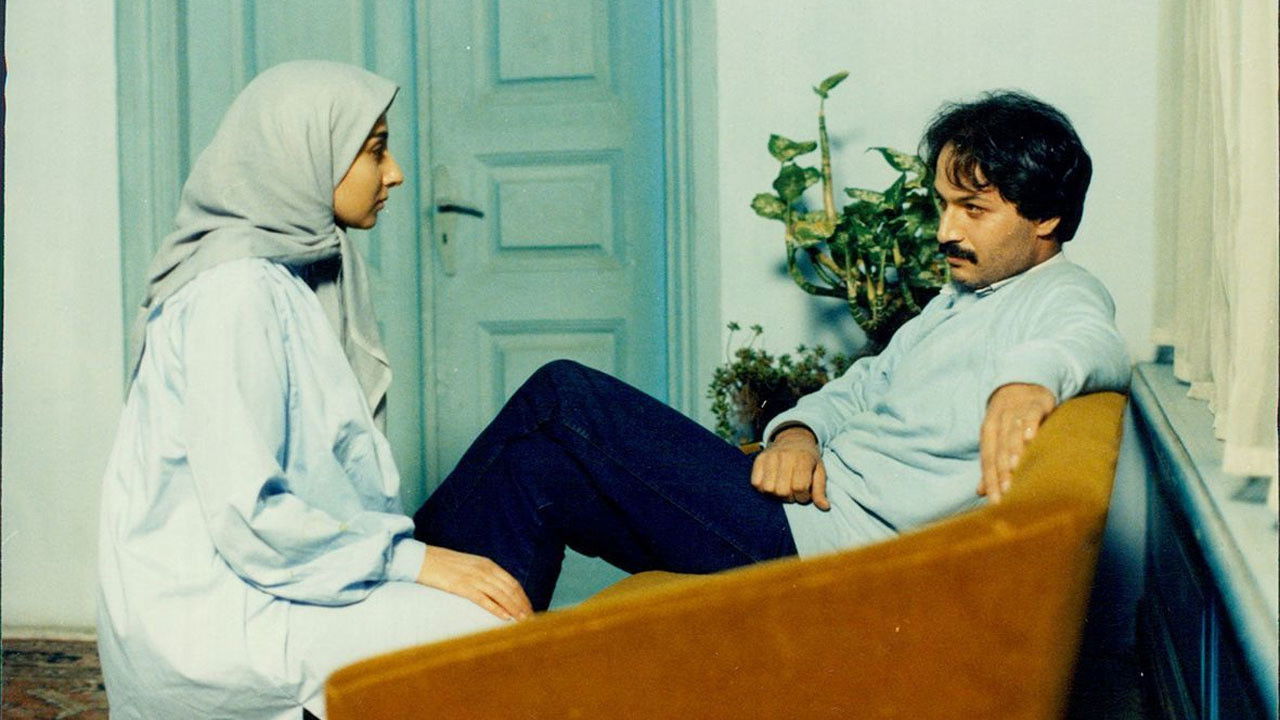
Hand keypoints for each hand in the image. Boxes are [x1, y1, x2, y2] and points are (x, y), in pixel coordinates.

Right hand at [417, 545, 532, 620]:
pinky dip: (496, 609)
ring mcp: (474, 578)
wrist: (422, 559)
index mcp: (488, 564)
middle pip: (510, 590)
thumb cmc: (445, 565)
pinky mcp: (462, 586)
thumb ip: (484, 575)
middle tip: (532, 619)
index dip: (523, 597)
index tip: (530, 609)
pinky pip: (484, 599)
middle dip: (523, 605)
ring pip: (501, 595)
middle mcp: (484, 570)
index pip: (512, 582)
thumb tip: (497, 590)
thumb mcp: (470, 565)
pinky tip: (505, 618)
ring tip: (523, 622)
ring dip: (514, 609)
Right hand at [750, 426, 828, 509]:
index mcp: (803, 458)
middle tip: (793, 491)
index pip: (799, 487)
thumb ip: (820, 490)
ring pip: (768, 489)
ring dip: (776, 494)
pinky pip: (756, 483)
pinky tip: (772, 483)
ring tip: (782, 487)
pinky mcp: (759, 459)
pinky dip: (763, 488)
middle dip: (789, 497)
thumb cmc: (808, 459)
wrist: (794, 438)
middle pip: (782, 491)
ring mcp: (770, 457)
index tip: (805, 493)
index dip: (803, 497)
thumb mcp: (819, 471)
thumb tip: (824, 507)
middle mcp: (785, 456)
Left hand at [979, 383, 1055, 503]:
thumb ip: (992, 465)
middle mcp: (998, 423)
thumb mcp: (998, 439)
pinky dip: (1029, 425)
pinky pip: (1030, 414)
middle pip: (998, 450)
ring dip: (1012, 450)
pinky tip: (1030, 437)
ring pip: (1011, 433)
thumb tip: (981, 492)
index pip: (987, 461)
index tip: (996, 502)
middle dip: (1001, 472)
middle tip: (1007, 492)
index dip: (990, 482)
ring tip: (1014, 468)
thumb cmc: (1009, 419)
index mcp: (987, 434)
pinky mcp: (1034, 403)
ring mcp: (1015, 411)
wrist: (1023, 383)